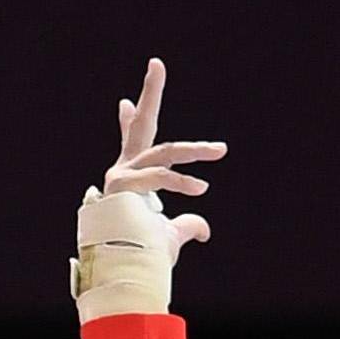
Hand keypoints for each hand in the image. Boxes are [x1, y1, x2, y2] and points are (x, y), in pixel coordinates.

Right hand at [74, 58, 225, 320]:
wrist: (122, 275)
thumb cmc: (141, 258)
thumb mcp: (170, 237)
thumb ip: (186, 226)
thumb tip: (204, 227)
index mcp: (129, 180)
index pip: (130, 144)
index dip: (129, 121)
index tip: (125, 102)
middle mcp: (121, 172)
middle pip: (141, 126)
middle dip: (150, 92)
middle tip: (157, 63)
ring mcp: (120, 176)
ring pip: (164, 151)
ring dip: (193, 150)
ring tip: (219, 151)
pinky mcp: (122, 185)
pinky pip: (160, 175)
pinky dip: (181, 180)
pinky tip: (200, 187)